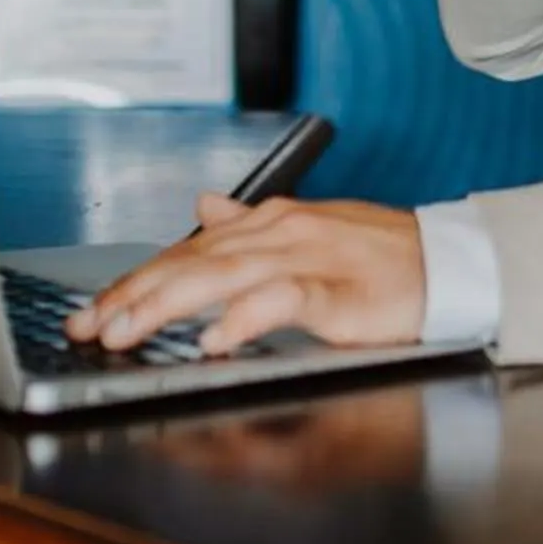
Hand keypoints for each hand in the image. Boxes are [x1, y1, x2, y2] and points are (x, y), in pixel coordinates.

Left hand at [74, 193, 426, 354]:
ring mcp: (309, 259)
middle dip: (134, 295)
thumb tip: (203, 206)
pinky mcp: (340, 292)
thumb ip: (250, 226)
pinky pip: (284, 300)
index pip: (187, 252)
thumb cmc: (382, 258)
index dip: (135, 281)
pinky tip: (216, 337)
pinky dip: (246, 316)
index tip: (92, 309)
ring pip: (222, 276)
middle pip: (192, 262)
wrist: (451, 263)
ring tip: (128, 331)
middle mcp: (279, 234)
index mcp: (269, 224)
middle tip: (91, 326)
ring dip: (168, 305)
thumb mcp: (307, 234)